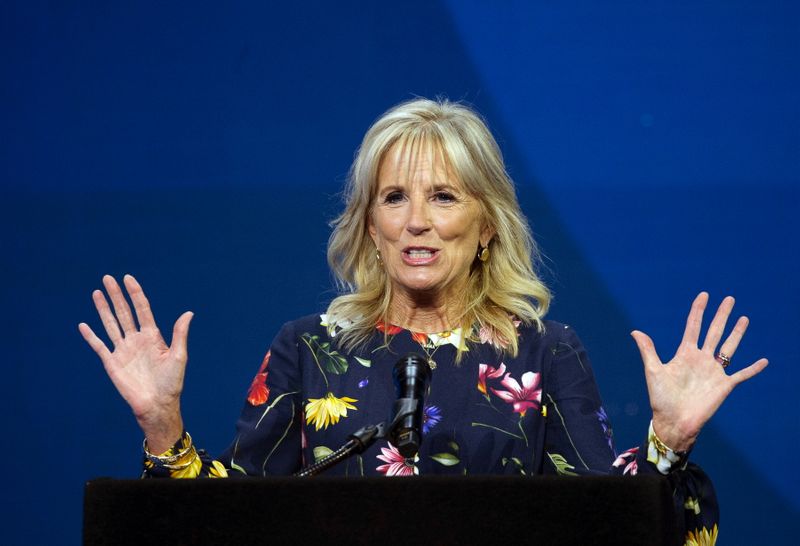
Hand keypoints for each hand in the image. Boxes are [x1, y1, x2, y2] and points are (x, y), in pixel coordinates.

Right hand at [79, 274, 192, 452]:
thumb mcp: (179, 356)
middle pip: (124, 312)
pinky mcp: (112, 363)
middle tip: (107, 278)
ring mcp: (123, 350)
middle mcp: (136, 340)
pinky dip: (91, 336)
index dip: (135, 294)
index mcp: (152, 337)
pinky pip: (99, 346)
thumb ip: (179, 334)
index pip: (142, 309)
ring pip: (111, 324)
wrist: (157, 405)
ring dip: (103, 309)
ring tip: (96, 292)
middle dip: (116, 295)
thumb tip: (189, 312)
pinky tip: (83, 325)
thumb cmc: (171, 382)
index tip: (128, 278)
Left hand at [631, 292, 767, 451]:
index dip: (698, 310)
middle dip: (721, 315)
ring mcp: (714, 371)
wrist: (674, 421)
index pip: (693, 326)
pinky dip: (753, 369)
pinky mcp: (724, 386)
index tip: (704, 295)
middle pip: (714, 331)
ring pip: (729, 347)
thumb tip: (635, 331)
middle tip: (729, 298)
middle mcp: (701, 359)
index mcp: (685, 354)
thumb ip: (648, 350)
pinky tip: (764, 361)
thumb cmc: (661, 398)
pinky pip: (742, 374)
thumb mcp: (654, 371)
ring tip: (744, 318)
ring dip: (737, 333)